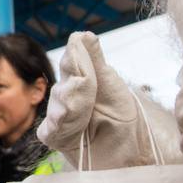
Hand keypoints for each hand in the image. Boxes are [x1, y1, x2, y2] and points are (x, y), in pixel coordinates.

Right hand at [38, 31, 156, 169]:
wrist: (131, 149)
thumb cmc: (121, 116)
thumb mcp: (110, 82)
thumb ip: (94, 59)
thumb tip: (83, 33)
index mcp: (78, 77)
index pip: (71, 61)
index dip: (76, 56)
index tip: (81, 46)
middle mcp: (66, 94)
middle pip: (65, 81)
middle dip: (78, 82)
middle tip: (89, 83)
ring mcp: (59, 115)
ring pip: (59, 103)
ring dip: (72, 103)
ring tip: (84, 105)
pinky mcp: (56, 137)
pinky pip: (51, 128)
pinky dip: (59, 123)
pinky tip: (66, 120)